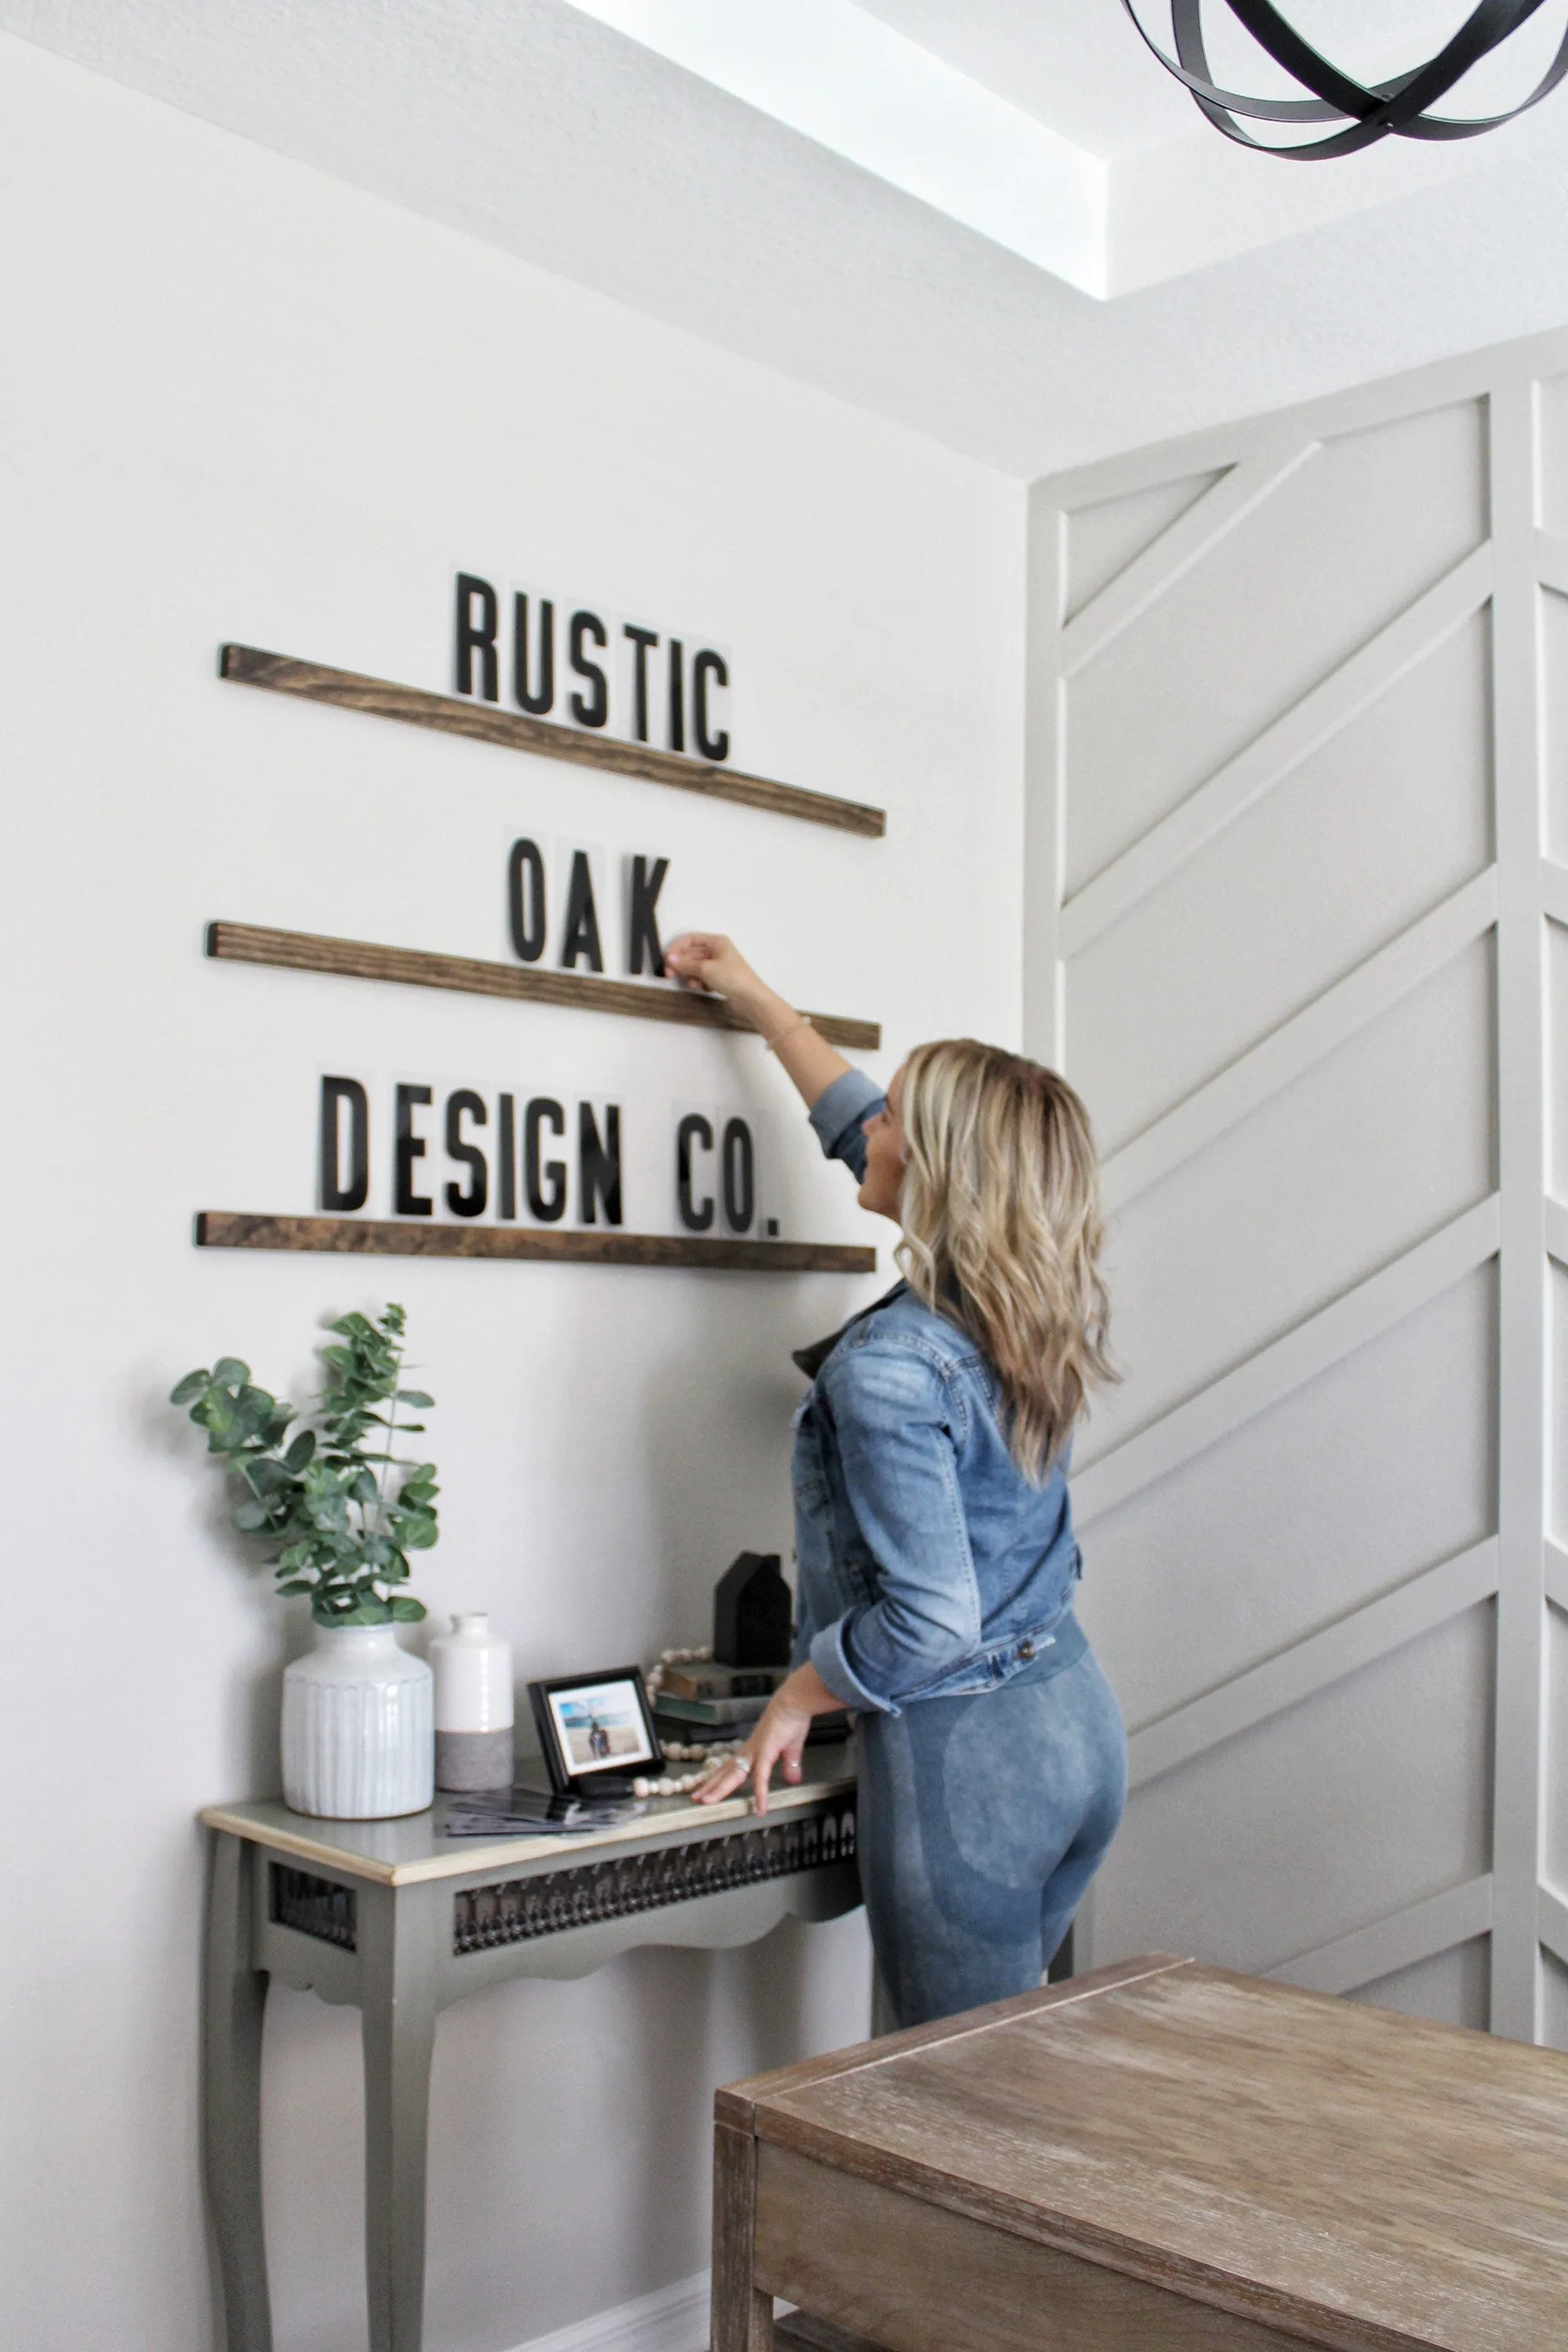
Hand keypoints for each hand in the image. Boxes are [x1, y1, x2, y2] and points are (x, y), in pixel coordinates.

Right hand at [662, 932, 771, 1021]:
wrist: (751, 998)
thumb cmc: (730, 977)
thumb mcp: (706, 969)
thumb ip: (686, 963)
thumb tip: (669, 958)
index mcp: (716, 941)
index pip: (690, 939)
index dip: (677, 948)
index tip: (667, 960)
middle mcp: (717, 950)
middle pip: (692, 953)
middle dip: (682, 964)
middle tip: (669, 975)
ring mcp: (719, 964)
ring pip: (696, 966)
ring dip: (691, 974)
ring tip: (692, 984)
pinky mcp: (720, 978)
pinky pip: (704, 976)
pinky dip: (700, 981)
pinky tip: (703, 988)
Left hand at [691, 1661, 838, 1817]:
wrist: (794, 1702)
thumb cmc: (792, 1720)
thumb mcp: (792, 1749)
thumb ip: (790, 1765)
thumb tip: (793, 1781)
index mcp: (753, 1750)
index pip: (731, 1767)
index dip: (718, 1778)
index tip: (706, 1787)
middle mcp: (749, 1751)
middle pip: (726, 1772)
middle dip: (711, 1786)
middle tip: (695, 1798)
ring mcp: (756, 1752)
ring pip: (734, 1775)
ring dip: (720, 1788)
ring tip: (705, 1801)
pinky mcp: (766, 1753)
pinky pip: (761, 1778)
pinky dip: (760, 1794)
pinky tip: (760, 1809)